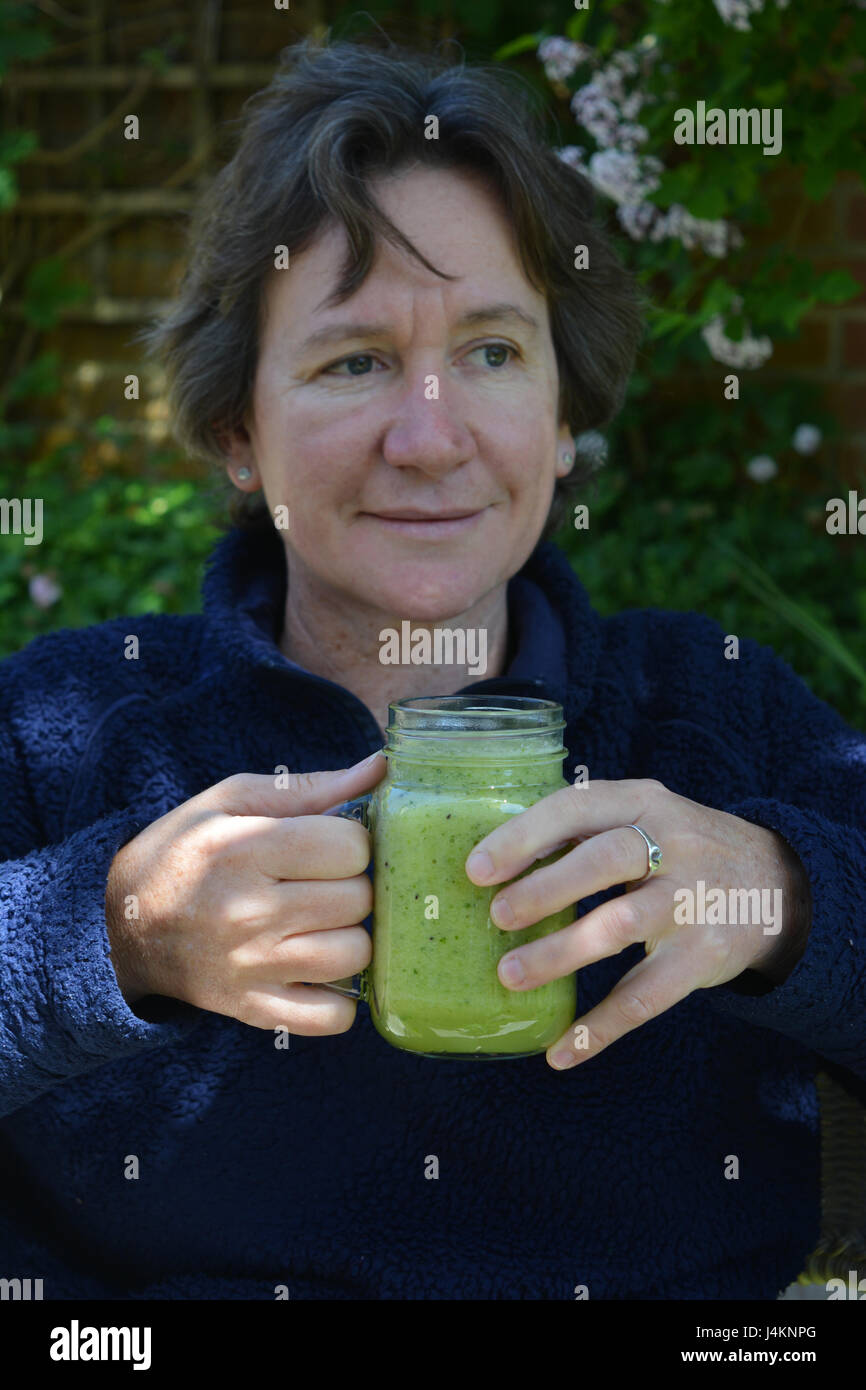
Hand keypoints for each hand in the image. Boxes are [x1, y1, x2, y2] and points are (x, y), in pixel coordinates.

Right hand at [105, 753, 386, 1033]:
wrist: (121, 926)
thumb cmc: (184, 852)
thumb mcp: (232, 801)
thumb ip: (312, 787)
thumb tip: (381, 768)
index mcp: (244, 849)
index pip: (350, 847)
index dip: (350, 841)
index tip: (330, 844)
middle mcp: (248, 911)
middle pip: (357, 899)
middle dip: (352, 885)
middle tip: (324, 883)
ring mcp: (252, 967)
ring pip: (354, 955)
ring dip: (349, 936)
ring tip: (322, 923)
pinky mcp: (252, 1010)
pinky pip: (332, 1018)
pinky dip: (340, 1000)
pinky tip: (321, 971)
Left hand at [464, 778, 811, 1070]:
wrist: (777, 885)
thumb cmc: (680, 850)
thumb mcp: (644, 818)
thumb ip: (585, 832)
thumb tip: (494, 863)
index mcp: (643, 802)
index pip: (577, 808)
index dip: (524, 837)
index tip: (477, 869)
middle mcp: (673, 844)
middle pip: (602, 861)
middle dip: (543, 889)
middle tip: (496, 916)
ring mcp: (691, 901)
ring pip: (620, 925)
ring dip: (561, 951)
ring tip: (510, 975)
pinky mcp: (704, 956)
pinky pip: (646, 995)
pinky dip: (601, 1028)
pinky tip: (561, 1052)